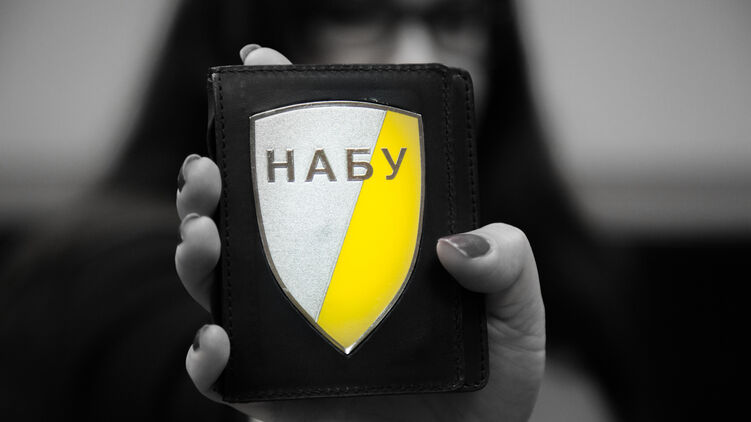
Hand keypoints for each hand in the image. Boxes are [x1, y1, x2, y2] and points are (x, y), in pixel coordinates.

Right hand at [175, 45, 544, 420]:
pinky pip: (221, 371)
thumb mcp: (515, 312)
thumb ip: (508, 263)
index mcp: (362, 245)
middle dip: (215, 182)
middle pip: (248, 218)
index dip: (287, 119)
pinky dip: (207, 352)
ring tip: (205, 231)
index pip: (317, 172)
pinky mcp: (271, 391)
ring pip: (219, 280)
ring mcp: (288, 331)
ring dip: (196, 249)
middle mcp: (315, 279)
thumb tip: (459, 242)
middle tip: (211, 167)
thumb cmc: (489, 385)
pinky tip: (221, 337)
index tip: (262, 67)